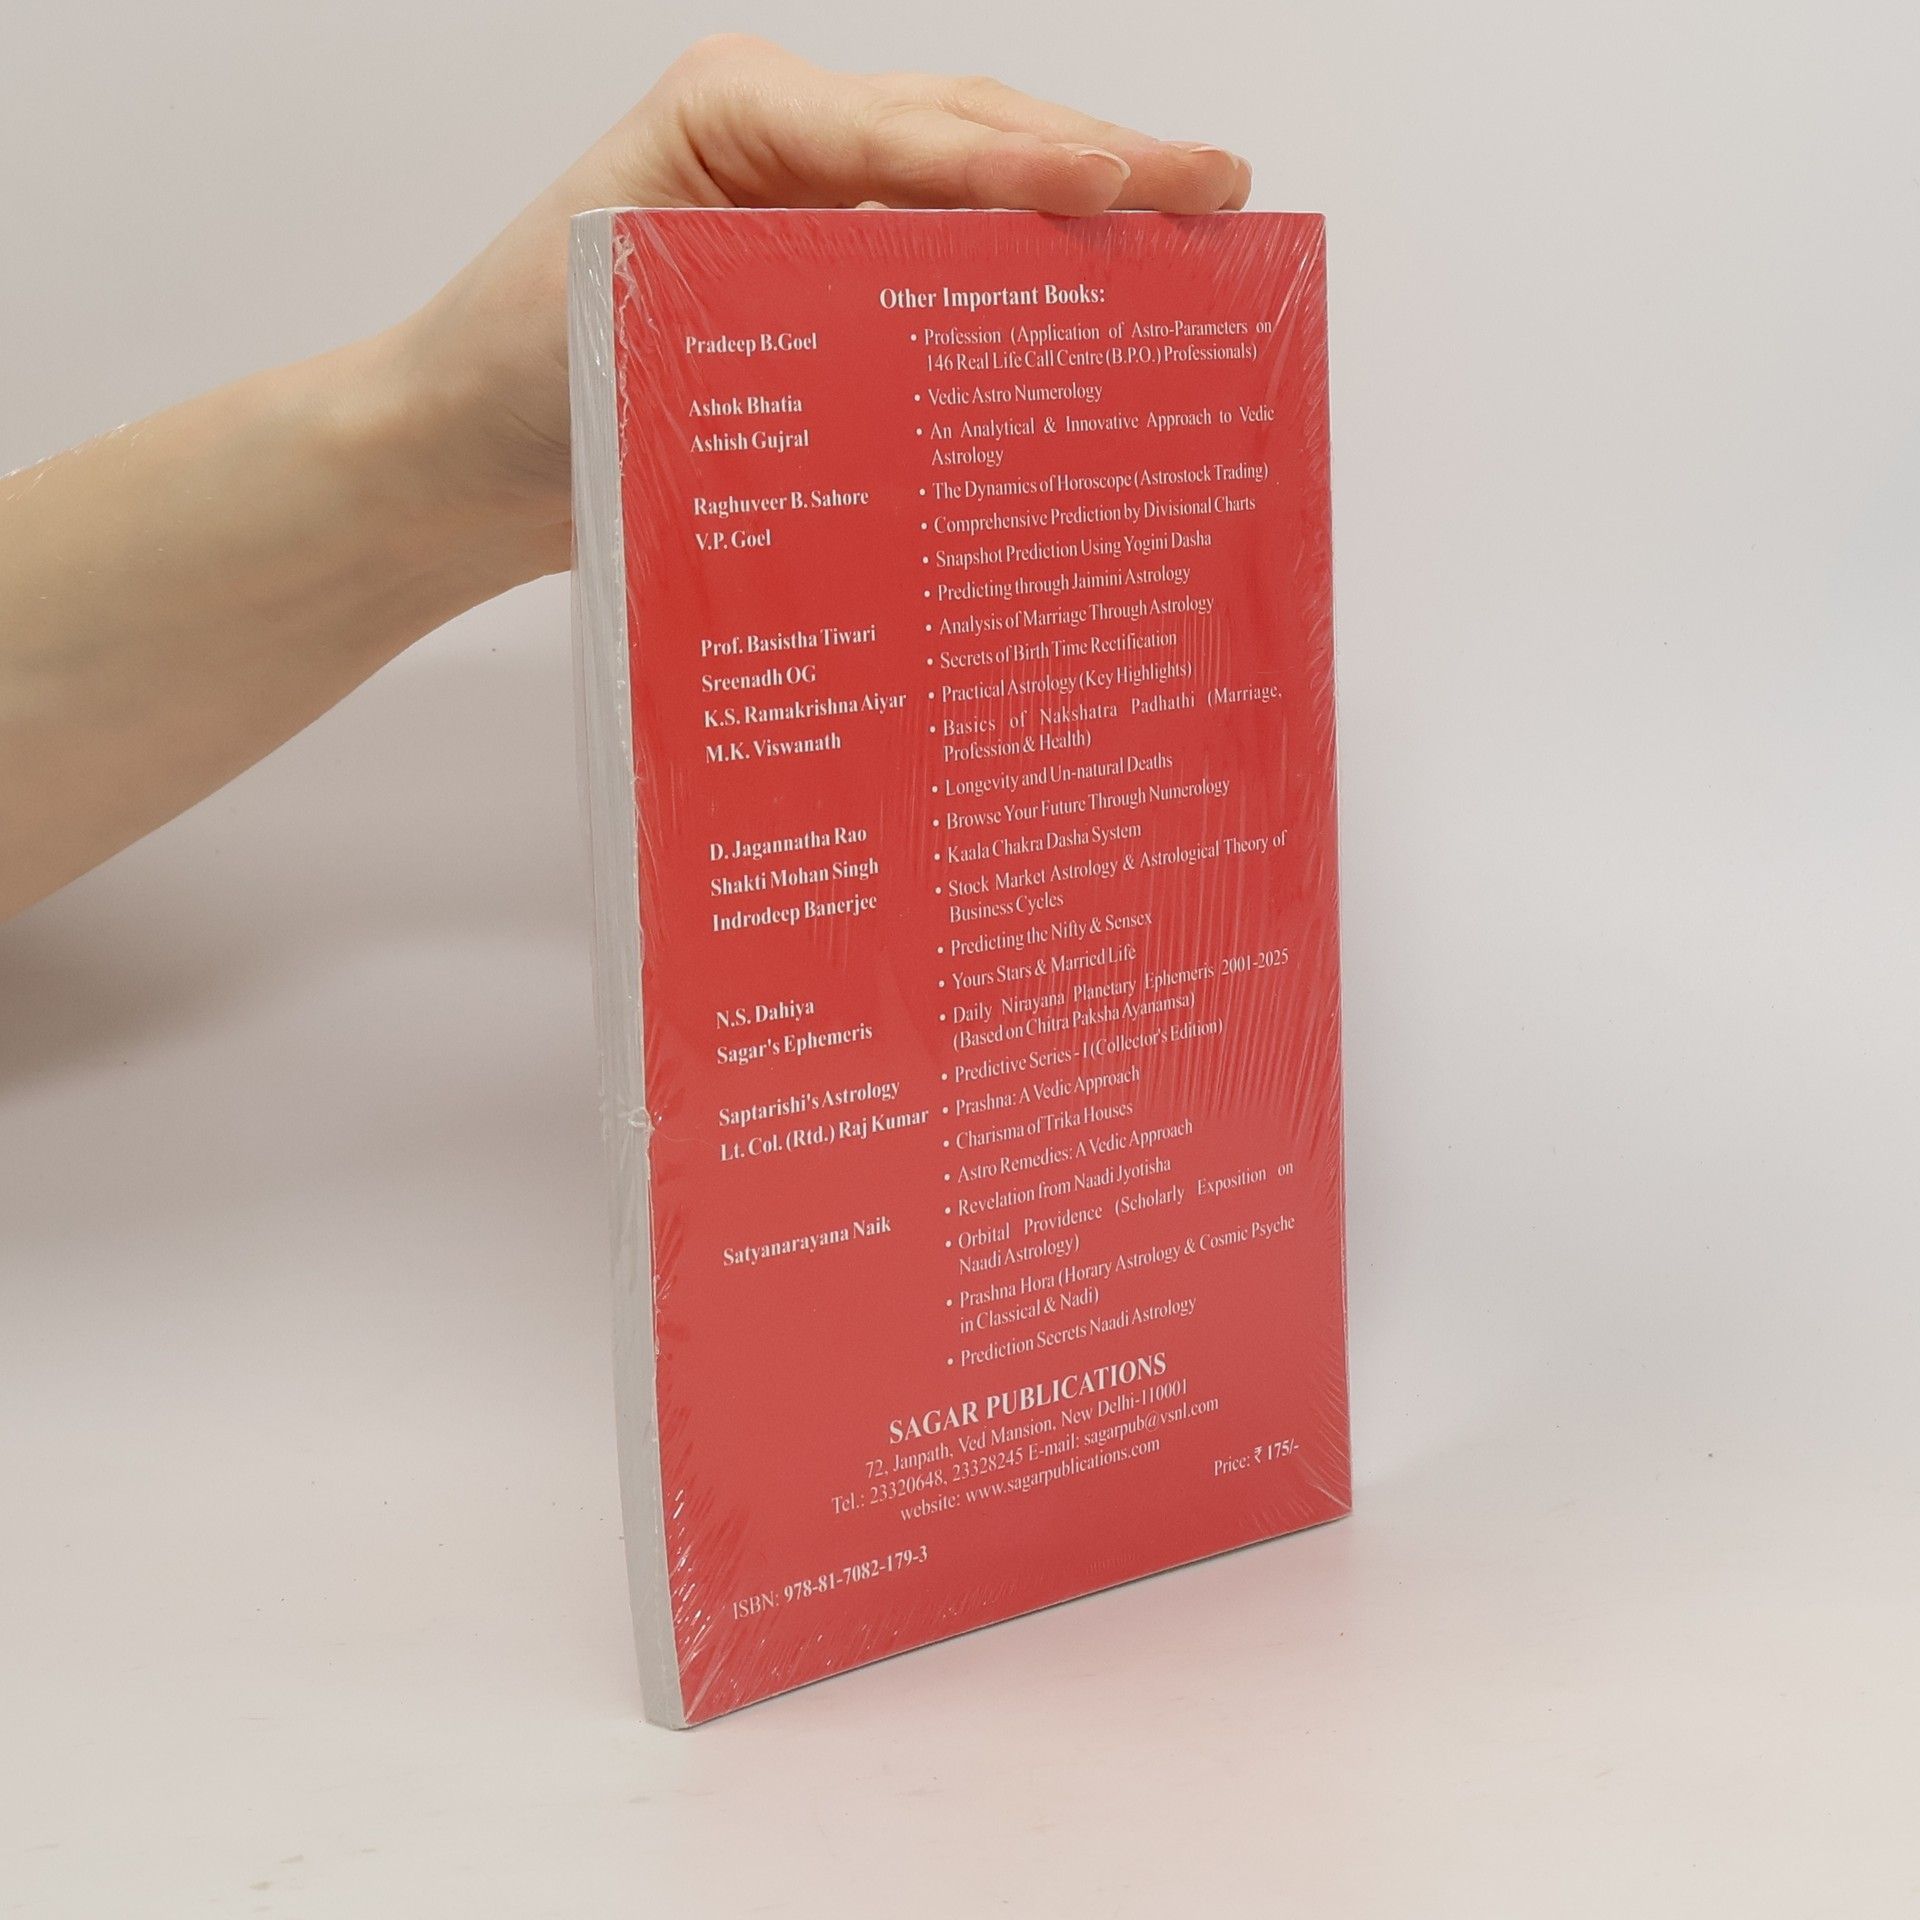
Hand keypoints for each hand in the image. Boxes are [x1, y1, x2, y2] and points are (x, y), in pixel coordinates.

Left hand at [389, 34, 1252, 582]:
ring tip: (1196, 228)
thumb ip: (780, 304)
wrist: (454, 459)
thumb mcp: (632, 317)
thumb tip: (936, 353)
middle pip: (971, 133)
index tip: (1114, 190)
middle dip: (1098, 161)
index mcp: (739, 121)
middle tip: (1218, 188)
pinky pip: (940, 274)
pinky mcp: (821, 294)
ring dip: (1082, 212)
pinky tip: (1092, 318)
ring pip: (973, 191)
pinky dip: (1019, 289)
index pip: (909, 133)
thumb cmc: (511, 377)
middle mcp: (788, 148)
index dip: (1016, 166)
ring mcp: (810, 213)